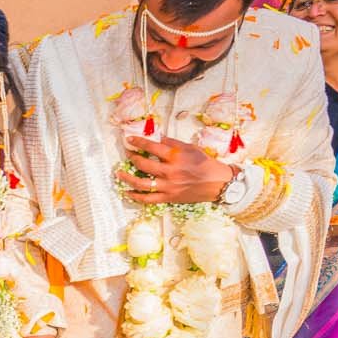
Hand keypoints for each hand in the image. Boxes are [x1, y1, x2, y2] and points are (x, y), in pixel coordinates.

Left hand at [117, 135, 234, 204]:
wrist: (218, 183)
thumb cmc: (205, 164)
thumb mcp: (191, 148)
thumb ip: (173, 143)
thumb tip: (157, 138)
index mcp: (176, 157)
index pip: (152, 147)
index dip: (138, 142)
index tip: (130, 140)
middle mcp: (170, 171)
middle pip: (143, 164)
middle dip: (132, 158)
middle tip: (127, 154)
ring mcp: (168, 186)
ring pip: (141, 183)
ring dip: (127, 178)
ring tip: (119, 173)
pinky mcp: (168, 198)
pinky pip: (148, 199)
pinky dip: (136, 196)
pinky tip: (127, 192)